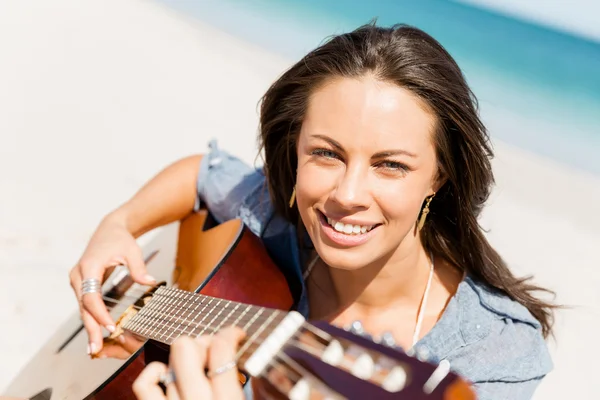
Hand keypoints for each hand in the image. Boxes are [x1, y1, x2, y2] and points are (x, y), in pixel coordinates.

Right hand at [69, 214, 155, 354]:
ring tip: (94, 349)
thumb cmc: (120, 239)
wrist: (109, 230)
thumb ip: (138, 267)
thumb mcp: (132, 250)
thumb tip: (150, 281)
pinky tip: (96, 334)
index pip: (91, 296)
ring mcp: (78, 281)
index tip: (110, 327)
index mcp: (89, 267)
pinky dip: (91, 319)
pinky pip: (86, 305)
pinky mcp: (82, 285)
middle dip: (90, 328)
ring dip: (89, 328)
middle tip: (95, 349)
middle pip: (83, 307)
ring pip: (83, 308)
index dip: (100, 313)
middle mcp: (79, 276)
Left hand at [132, 327, 245, 399]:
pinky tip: (169, 375)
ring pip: (169, 363)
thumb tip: (252, 366)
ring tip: (198, 368)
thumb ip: (253, 388)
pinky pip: (144, 384)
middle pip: (186, 347)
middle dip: (202, 342)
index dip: (230, 333)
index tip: (236, 334)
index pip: (221, 348)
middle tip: (214, 350)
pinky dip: (155, 372)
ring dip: (185, 361)